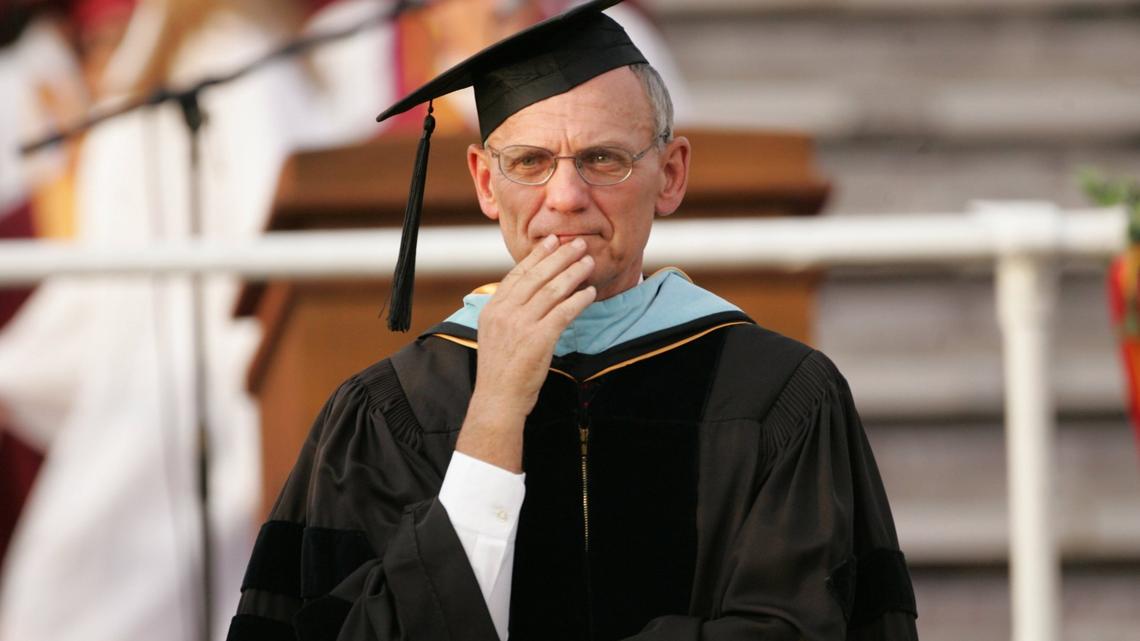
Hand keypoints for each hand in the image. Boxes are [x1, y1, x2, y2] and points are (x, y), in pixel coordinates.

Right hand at [456, 235, 595, 471]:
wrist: (498, 398)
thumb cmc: (500, 369)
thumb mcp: (495, 333)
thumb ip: (509, 311)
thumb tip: (529, 291)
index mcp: (493, 308)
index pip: (518, 274)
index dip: (537, 256)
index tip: (551, 241)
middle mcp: (505, 312)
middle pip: (537, 276)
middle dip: (560, 257)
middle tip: (578, 243)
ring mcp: (521, 325)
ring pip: (552, 290)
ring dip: (573, 273)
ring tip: (588, 262)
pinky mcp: (538, 340)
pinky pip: (563, 312)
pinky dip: (578, 300)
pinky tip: (590, 292)